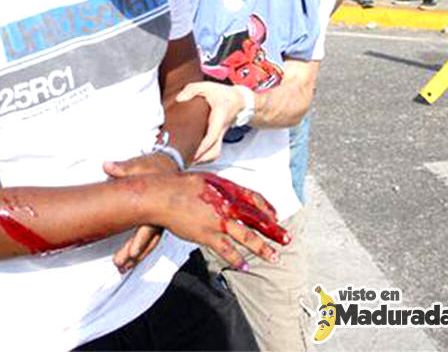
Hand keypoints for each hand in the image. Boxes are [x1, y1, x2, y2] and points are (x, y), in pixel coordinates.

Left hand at [104, 154, 176, 272]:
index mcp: (156, 203)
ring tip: (122, 268)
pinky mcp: (155, 221)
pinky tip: (130, 260)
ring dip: (136, 256)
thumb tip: (107, 166)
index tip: (132, 252)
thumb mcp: (139, 165)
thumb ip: (123, 168)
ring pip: (149, 242)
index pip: (148, 226)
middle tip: (120, 264)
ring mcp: (158, 219)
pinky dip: (139, 250)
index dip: (140, 240)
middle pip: (147, 239)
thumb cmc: (153, 166)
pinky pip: (148, 239)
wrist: (169, 166)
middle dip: (134, 253)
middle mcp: (159, 215)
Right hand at [150, 171, 289, 269]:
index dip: (267, 208)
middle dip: (274, 231)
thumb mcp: (206, 180)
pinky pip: (226, 250)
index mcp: (227, 189)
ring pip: (247, 237)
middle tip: (287, 239)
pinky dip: (236, 259)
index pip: (254, 198)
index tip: (275, 216)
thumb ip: (221, 188)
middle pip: (257, 219)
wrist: (161, 195)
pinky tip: (244, 266)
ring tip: (274, 258)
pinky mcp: (207, 235)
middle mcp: (227, 205)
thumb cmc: (179, 185)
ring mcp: (218, 221)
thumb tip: (231, 194)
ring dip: (262, 248)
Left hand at [176, 82, 245, 163]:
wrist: (239, 100)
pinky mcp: (217, 137)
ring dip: (202, 160)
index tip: (193, 153)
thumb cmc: (223, 94)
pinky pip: (212, 150)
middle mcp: (220, 130)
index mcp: (218, 118)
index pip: (213, 135)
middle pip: (215, 151)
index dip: (203, 146)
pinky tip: (192, 156)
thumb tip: (179, 99)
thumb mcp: (207, 86)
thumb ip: (192, 90)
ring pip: (214, 153)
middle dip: (201, 159)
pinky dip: (203, 156)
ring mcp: (219, 135)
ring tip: (187, 162)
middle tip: (185, 162)